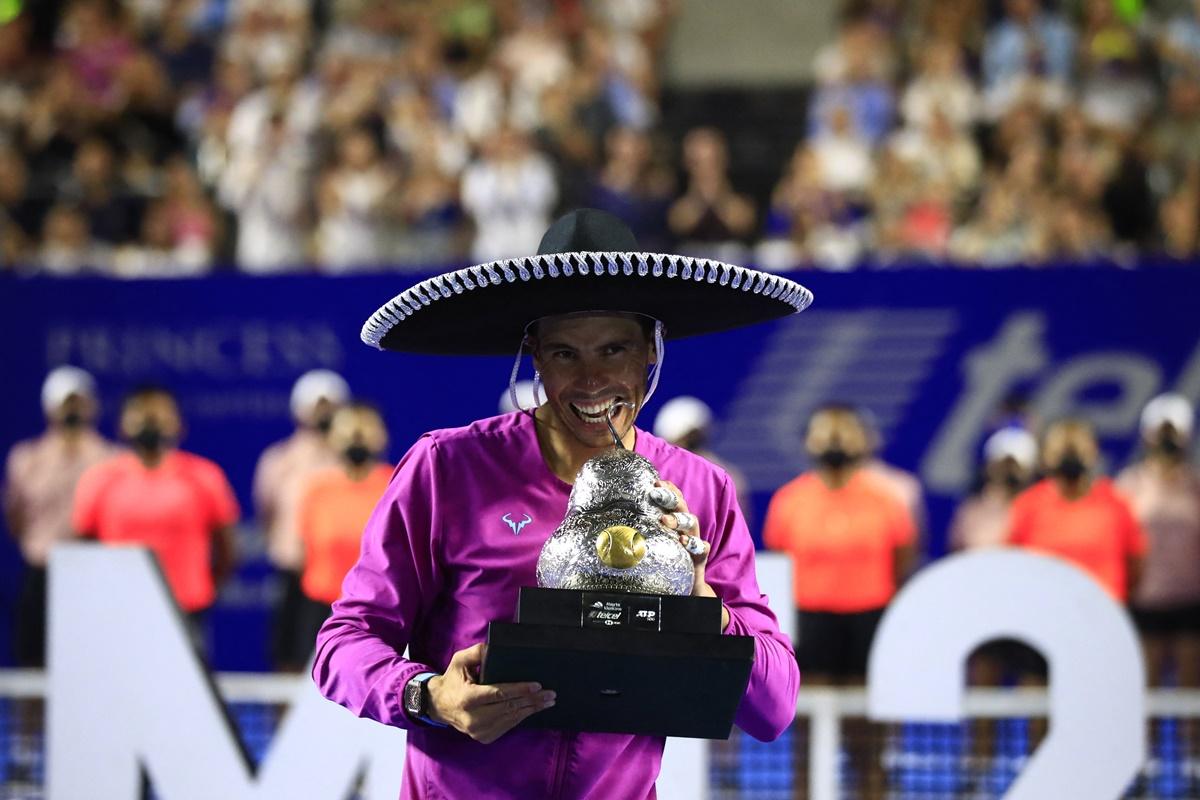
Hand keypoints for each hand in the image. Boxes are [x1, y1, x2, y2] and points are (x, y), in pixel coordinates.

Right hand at [426, 643, 555, 742]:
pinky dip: (521, 717)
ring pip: (511, 719)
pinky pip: (507, 727)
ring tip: (547, 702)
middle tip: (550, 694)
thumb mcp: (459, 661)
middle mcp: (473, 718)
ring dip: (531, 710)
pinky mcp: (484, 737)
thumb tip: (493, 648)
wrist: (438, 706)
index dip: (519, 690)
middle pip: (509, 708)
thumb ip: (476, 653)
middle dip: (532, 700)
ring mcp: (478, 731)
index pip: (498, 694)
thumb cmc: (452, 680)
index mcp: (468, 698)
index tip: (536, 685)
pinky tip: (532, 709)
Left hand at [651, 480, 729, 630]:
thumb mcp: (651, 540)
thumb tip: (608, 517)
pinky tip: (683, 542)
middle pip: (681, 506)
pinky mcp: (699, 557)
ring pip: (692, 522)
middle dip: (670, 498)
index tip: (654, 482)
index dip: (667, 489)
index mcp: (674, 519)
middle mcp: (685, 527)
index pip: (673, 498)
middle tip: (656, 494)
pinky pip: (701, 547)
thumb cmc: (663, 558)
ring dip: (679, 519)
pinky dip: (694, 543)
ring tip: (665, 520)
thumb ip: (638, 528)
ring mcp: (693, 540)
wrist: (685, 585)